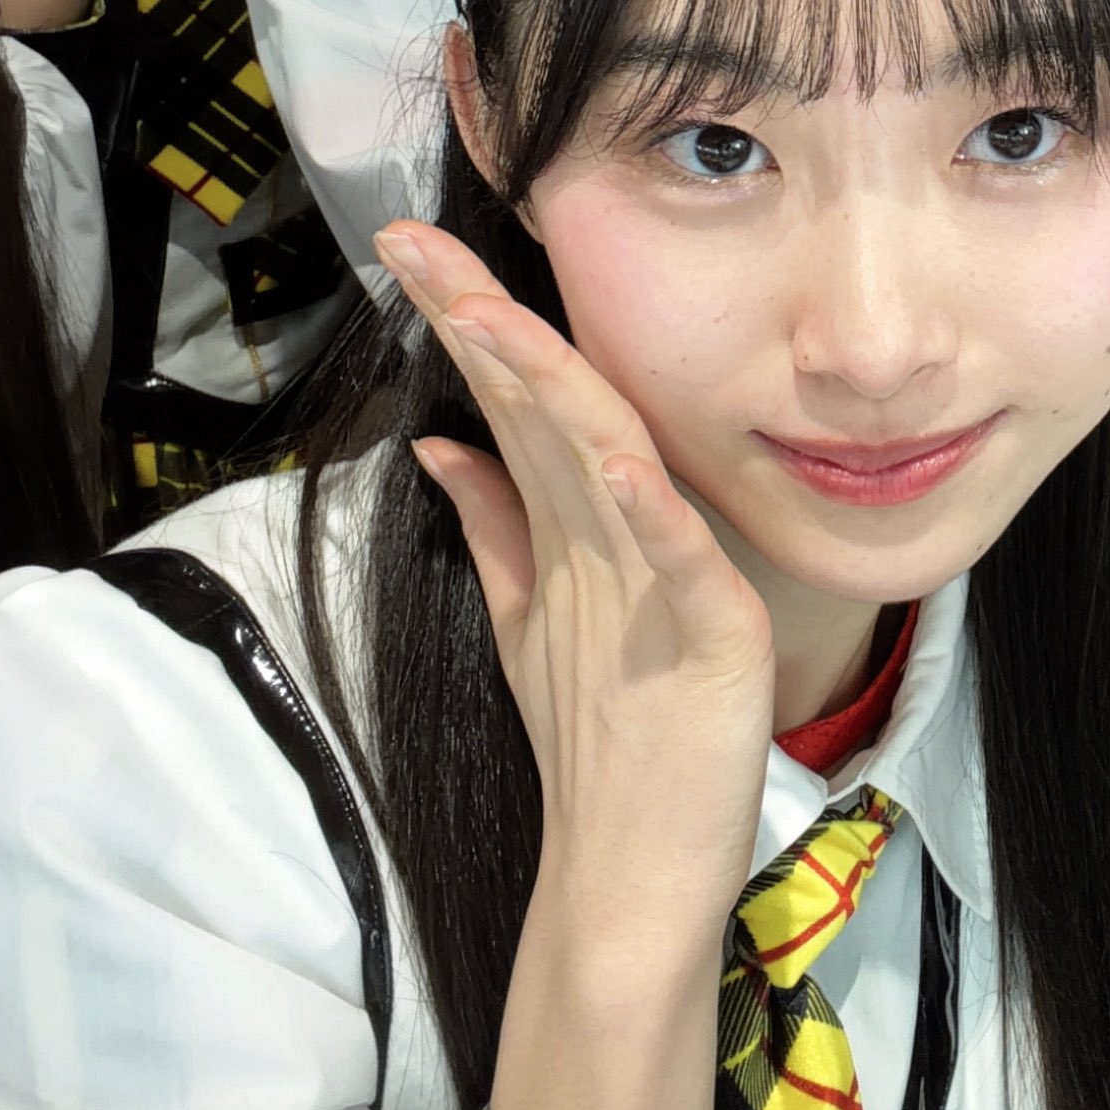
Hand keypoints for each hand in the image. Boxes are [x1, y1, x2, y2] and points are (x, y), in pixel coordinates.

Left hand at [380, 221, 774, 925]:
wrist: (649, 865)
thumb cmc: (612, 743)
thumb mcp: (535, 621)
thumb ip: (498, 528)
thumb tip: (437, 445)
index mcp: (582, 527)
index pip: (518, 401)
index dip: (463, 326)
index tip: (396, 257)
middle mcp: (627, 535)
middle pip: (553, 406)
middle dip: (484, 321)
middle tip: (414, 244)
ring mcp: (672, 581)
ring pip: (607, 461)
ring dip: (551, 385)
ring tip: (489, 316)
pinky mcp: (713, 638)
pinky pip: (679, 565)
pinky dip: (651, 512)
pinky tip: (619, 461)